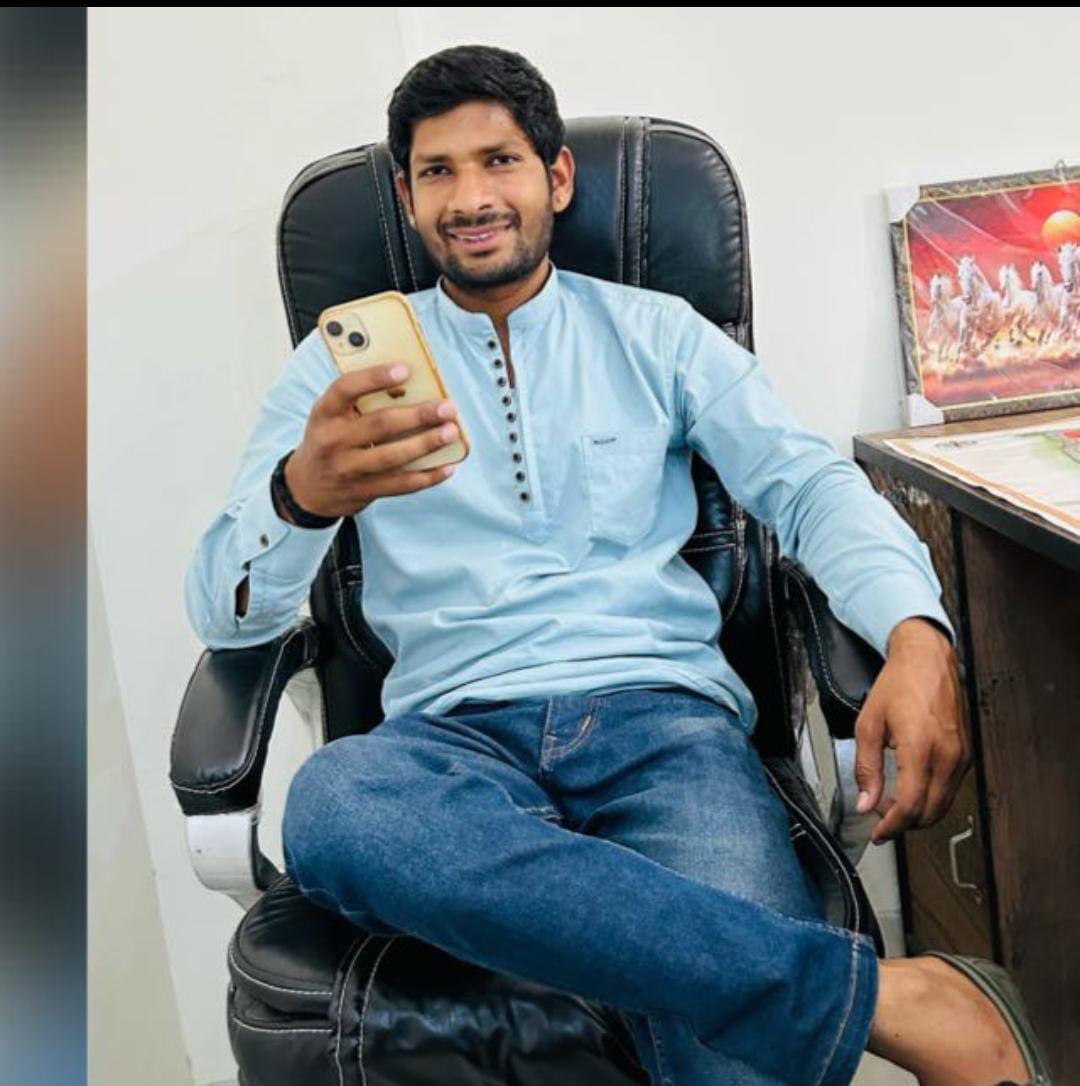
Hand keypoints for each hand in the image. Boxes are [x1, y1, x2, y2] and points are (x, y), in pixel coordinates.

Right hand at [286, 364, 461, 517]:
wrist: (307, 487)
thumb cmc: (330, 439)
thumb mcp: (332, 416)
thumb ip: (361, 401)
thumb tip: (412, 388)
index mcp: (324, 413)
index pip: (345, 389)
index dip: (374, 377)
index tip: (405, 369)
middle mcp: (333, 441)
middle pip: (379, 424)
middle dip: (418, 415)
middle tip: (447, 407)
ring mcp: (347, 469)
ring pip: (392, 457)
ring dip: (426, 444)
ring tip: (451, 432)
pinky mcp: (363, 491)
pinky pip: (400, 485)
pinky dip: (427, 477)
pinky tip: (447, 466)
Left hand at [853, 618, 970, 845]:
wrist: (927, 660)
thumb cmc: (899, 685)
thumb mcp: (868, 724)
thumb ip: (866, 767)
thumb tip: (866, 801)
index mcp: (920, 747)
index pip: (911, 806)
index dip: (892, 827)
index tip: (878, 834)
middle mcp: (947, 755)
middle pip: (930, 813)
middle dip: (904, 824)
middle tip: (880, 819)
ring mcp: (961, 756)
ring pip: (943, 805)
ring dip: (918, 813)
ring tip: (891, 804)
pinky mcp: (966, 755)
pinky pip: (950, 789)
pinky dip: (931, 798)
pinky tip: (911, 789)